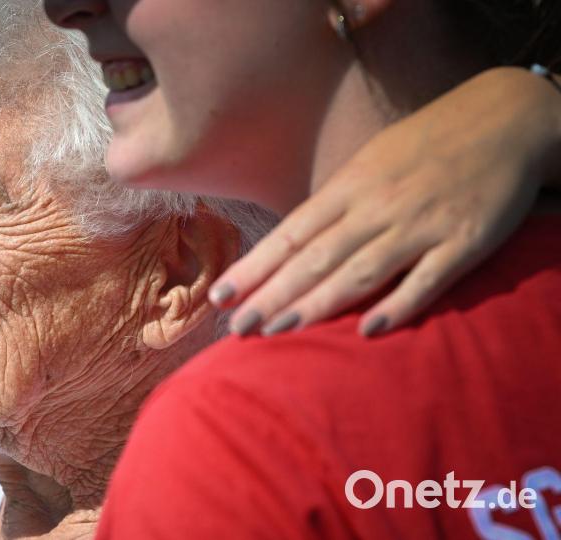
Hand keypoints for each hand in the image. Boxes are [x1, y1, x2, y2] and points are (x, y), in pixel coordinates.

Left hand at [209, 66, 560, 337]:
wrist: (505, 119)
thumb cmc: (426, 145)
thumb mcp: (370, 163)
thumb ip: (336, 205)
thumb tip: (293, 243)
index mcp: (350, 187)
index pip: (291, 234)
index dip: (255, 267)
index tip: (221, 295)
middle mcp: (377, 207)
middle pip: (315, 258)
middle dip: (272, 295)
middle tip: (237, 328)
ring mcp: (419, 225)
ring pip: (360, 271)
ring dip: (318, 304)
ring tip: (279, 331)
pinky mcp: (463, 242)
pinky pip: (427, 279)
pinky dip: (399, 304)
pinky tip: (368, 331)